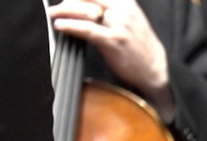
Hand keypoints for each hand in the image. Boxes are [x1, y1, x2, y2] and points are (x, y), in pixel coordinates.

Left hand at [49, 0, 172, 119]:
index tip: (65, 0)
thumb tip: (84, 4)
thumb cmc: (138, 45)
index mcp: (126, 2)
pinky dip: (71, 26)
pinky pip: (88, 29)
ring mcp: (120, 25)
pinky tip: (60, 25)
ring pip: (85, 11)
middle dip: (68, 1)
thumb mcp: (129, 19)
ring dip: (64, 11)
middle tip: (55, 7)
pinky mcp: (114, 41)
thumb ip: (110, 9)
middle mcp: (123, 10)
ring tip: (52, 14)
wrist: (155, 68)